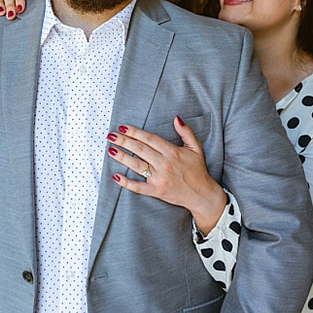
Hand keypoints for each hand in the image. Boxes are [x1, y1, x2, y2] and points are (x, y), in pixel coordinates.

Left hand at [107, 117, 227, 230]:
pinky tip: (115, 176)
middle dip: (124, 141)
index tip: (123, 128)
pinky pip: (138, 187)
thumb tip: (176, 118)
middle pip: (140, 149)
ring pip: (136, 165)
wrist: (201, 194)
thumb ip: (186, 132)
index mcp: (172, 152)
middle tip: (111, 136)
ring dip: (122, 157)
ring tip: (111, 150)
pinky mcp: (156, 191)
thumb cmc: (197, 170)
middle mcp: (164, 164)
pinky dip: (126, 182)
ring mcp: (159, 178)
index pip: (149, 139)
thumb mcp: (196, 148)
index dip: (135, 132)